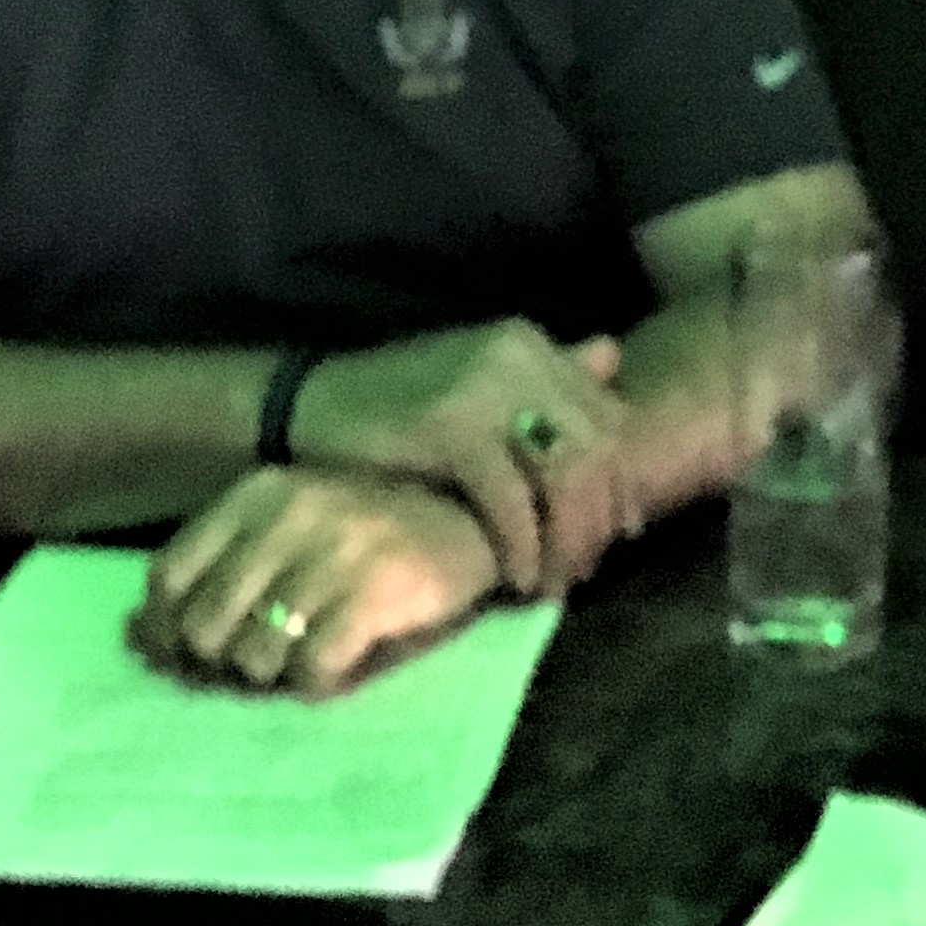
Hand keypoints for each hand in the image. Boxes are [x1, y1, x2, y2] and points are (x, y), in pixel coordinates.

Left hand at [137, 467, 501, 695]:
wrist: (469, 515)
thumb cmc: (365, 528)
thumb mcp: (285, 526)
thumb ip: (218, 569)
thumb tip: (135, 637)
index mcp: (256, 493)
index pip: (170, 575)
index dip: (166, 630)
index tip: (186, 657)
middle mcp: (289, 514)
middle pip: (207, 625)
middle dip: (224, 661)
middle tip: (258, 664)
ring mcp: (334, 551)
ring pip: (258, 654)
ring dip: (275, 674)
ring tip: (303, 659)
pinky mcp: (377, 591)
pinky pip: (314, 667)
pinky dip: (319, 682)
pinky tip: (336, 667)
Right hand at [288, 322, 627, 598]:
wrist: (305, 408)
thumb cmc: (398, 405)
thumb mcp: (478, 383)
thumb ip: (545, 375)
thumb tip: (613, 354)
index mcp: (531, 343)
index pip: (609, 419)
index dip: (620, 485)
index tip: (616, 535)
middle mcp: (518, 354)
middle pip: (596, 451)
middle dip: (597, 522)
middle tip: (582, 571)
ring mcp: (485, 386)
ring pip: (563, 478)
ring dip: (565, 542)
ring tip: (549, 582)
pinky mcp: (450, 426)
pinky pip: (510, 501)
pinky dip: (520, 547)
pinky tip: (513, 577)